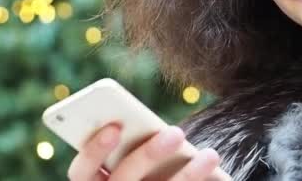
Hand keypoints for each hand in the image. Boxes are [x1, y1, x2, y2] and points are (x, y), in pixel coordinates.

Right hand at [67, 123, 227, 180]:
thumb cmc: (144, 172)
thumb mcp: (135, 161)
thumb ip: (135, 146)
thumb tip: (164, 129)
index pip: (80, 171)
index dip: (93, 149)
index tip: (115, 125)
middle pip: (123, 180)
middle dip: (149, 155)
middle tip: (177, 133)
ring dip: (188, 176)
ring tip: (211, 154)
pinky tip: (221, 177)